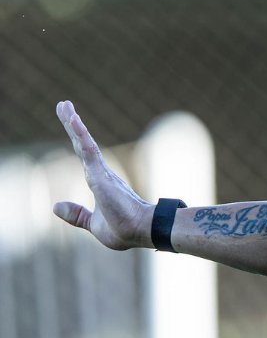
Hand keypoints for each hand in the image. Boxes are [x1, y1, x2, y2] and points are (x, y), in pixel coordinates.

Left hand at [52, 100, 153, 249]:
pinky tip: (72, 120)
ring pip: (83, 143)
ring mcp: (101, 173)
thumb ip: (76, 214)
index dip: (77, 139)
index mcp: (101, 182)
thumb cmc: (123, 230)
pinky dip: (80, 134)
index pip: (85, 155)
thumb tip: (55, 206)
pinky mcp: (100, 175)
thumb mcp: (93, 224)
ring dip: (73, 123)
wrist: (140, 232)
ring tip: (64, 105)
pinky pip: (87, 150)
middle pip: (83, 144)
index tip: (71, 122)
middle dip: (72, 124)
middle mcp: (101, 173)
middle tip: (63, 105)